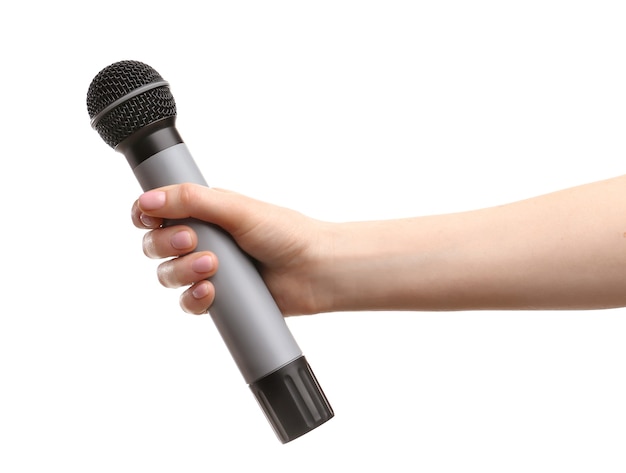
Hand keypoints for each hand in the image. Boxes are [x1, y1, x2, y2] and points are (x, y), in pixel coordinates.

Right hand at [131, 184, 329, 315]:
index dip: (145, 215)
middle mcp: (202, 239)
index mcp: (204, 212)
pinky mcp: (218, 298)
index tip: (148, 218)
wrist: (315, 270)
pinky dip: (194, 299)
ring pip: (168, 275)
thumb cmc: (285, 233)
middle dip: (165, 244)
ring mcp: (208, 270)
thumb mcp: (237, 209)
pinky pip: (188, 303)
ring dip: (182, 272)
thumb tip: (148, 199)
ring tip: (212, 267)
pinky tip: (211, 292)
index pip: (157, 210)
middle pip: (155, 244)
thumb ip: (193, 201)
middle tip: (191, 241)